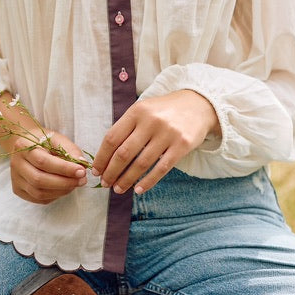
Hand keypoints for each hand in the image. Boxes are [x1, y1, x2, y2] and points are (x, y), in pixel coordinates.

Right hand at [0, 92, 87, 204]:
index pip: (43, 162)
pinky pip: (38, 199)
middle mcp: (15, 164)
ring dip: (61, 191)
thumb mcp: (58, 140)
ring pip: (39, 193)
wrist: (27, 145)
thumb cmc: (45, 142)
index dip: (64, 169)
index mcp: (22, 147)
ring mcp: (15, 179)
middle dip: (64, 182)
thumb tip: (83, 165)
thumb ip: (71, 151)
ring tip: (75, 184)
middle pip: (39, 180)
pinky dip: (55, 195)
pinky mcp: (18, 190)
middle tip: (82, 180)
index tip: (82, 171)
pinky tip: (64, 188)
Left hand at [91, 90, 218, 195]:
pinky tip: (138, 190)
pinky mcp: (182, 145)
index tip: (96, 171)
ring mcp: (167, 133)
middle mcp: (151, 121)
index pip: (112, 138)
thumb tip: (106, 156)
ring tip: (118, 189)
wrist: (198, 104)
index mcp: (136, 111)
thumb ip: (126, 128)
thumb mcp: (143, 110)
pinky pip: (161, 168)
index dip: (101, 157)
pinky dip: (148, 182)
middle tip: (105, 183)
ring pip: (141, 164)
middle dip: (111, 172)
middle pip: (124, 153)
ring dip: (126, 180)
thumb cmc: (164, 110)